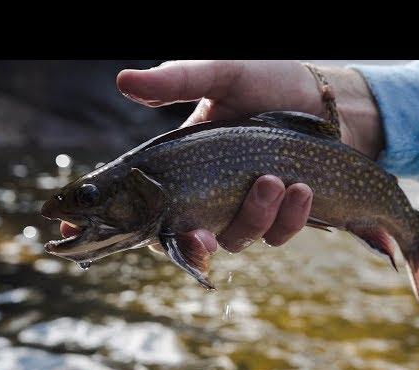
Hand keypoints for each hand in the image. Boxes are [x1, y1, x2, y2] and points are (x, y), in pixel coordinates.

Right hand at [116, 60, 382, 255]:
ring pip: (239, 238)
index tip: (90, 237)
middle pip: (190, 237)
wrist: (327, 99)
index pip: (145, 204)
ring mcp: (246, 208)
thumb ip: (178, 80)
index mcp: (184, 166)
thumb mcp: (223, 73)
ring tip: (275, 180)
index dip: (122, 225)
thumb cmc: (269, 80)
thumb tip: (123, 81)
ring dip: (256, 216)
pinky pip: (279, 234)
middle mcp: (210, 194)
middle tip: (202, 237)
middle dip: (195, 246)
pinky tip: (303, 189)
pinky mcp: (281, 216)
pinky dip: (290, 217)